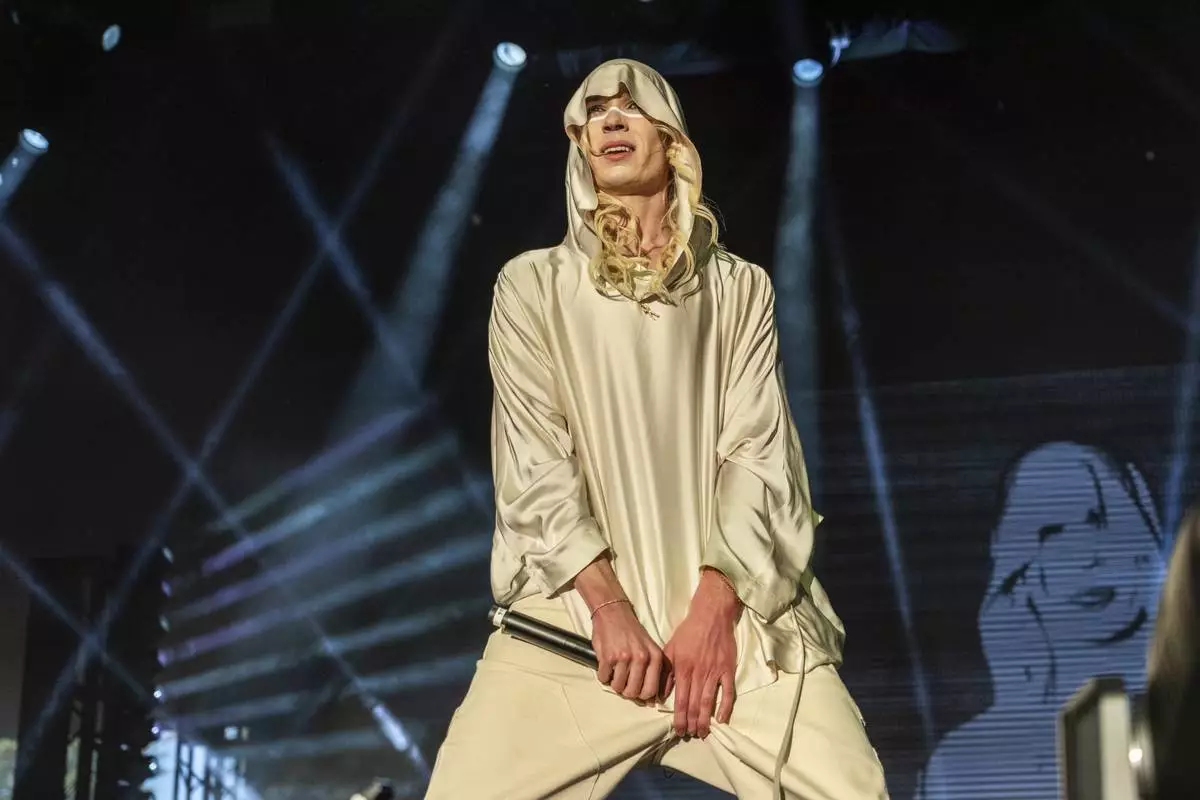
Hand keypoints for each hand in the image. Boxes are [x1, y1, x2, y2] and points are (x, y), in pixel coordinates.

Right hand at [572, 555, 665, 702]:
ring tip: (614, 672)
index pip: (650, 690)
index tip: (637, 693)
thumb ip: (653, 671)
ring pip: (617, 687)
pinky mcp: (608, 657)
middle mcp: (641, 658)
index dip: (642, 696)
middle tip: (623, 683)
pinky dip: (603, 675)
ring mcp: (624, 658)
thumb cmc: (632, 632)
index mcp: (655, 657)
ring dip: (613, 683)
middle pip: (633, 692)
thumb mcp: (650, 648)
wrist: (614, 612)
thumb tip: (652, 699)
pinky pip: (603, 678)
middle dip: (626, 692)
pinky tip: (605, 665)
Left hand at [663, 569, 740, 738]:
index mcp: (682, 668)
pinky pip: (728, 691)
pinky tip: (722, 719)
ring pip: (709, 701)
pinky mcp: (727, 669)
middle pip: (694, 703)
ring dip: (705, 719)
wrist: (710, 615)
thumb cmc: (688, 631)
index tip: (678, 730)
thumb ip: (666, 672)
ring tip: (703, 732)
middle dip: (691, 722)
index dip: (679, 717)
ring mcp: (714, 671)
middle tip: (690, 735)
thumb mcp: (670, 649)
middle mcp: (698, 672)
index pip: (680, 699)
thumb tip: (661, 694)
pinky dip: (726, 706)